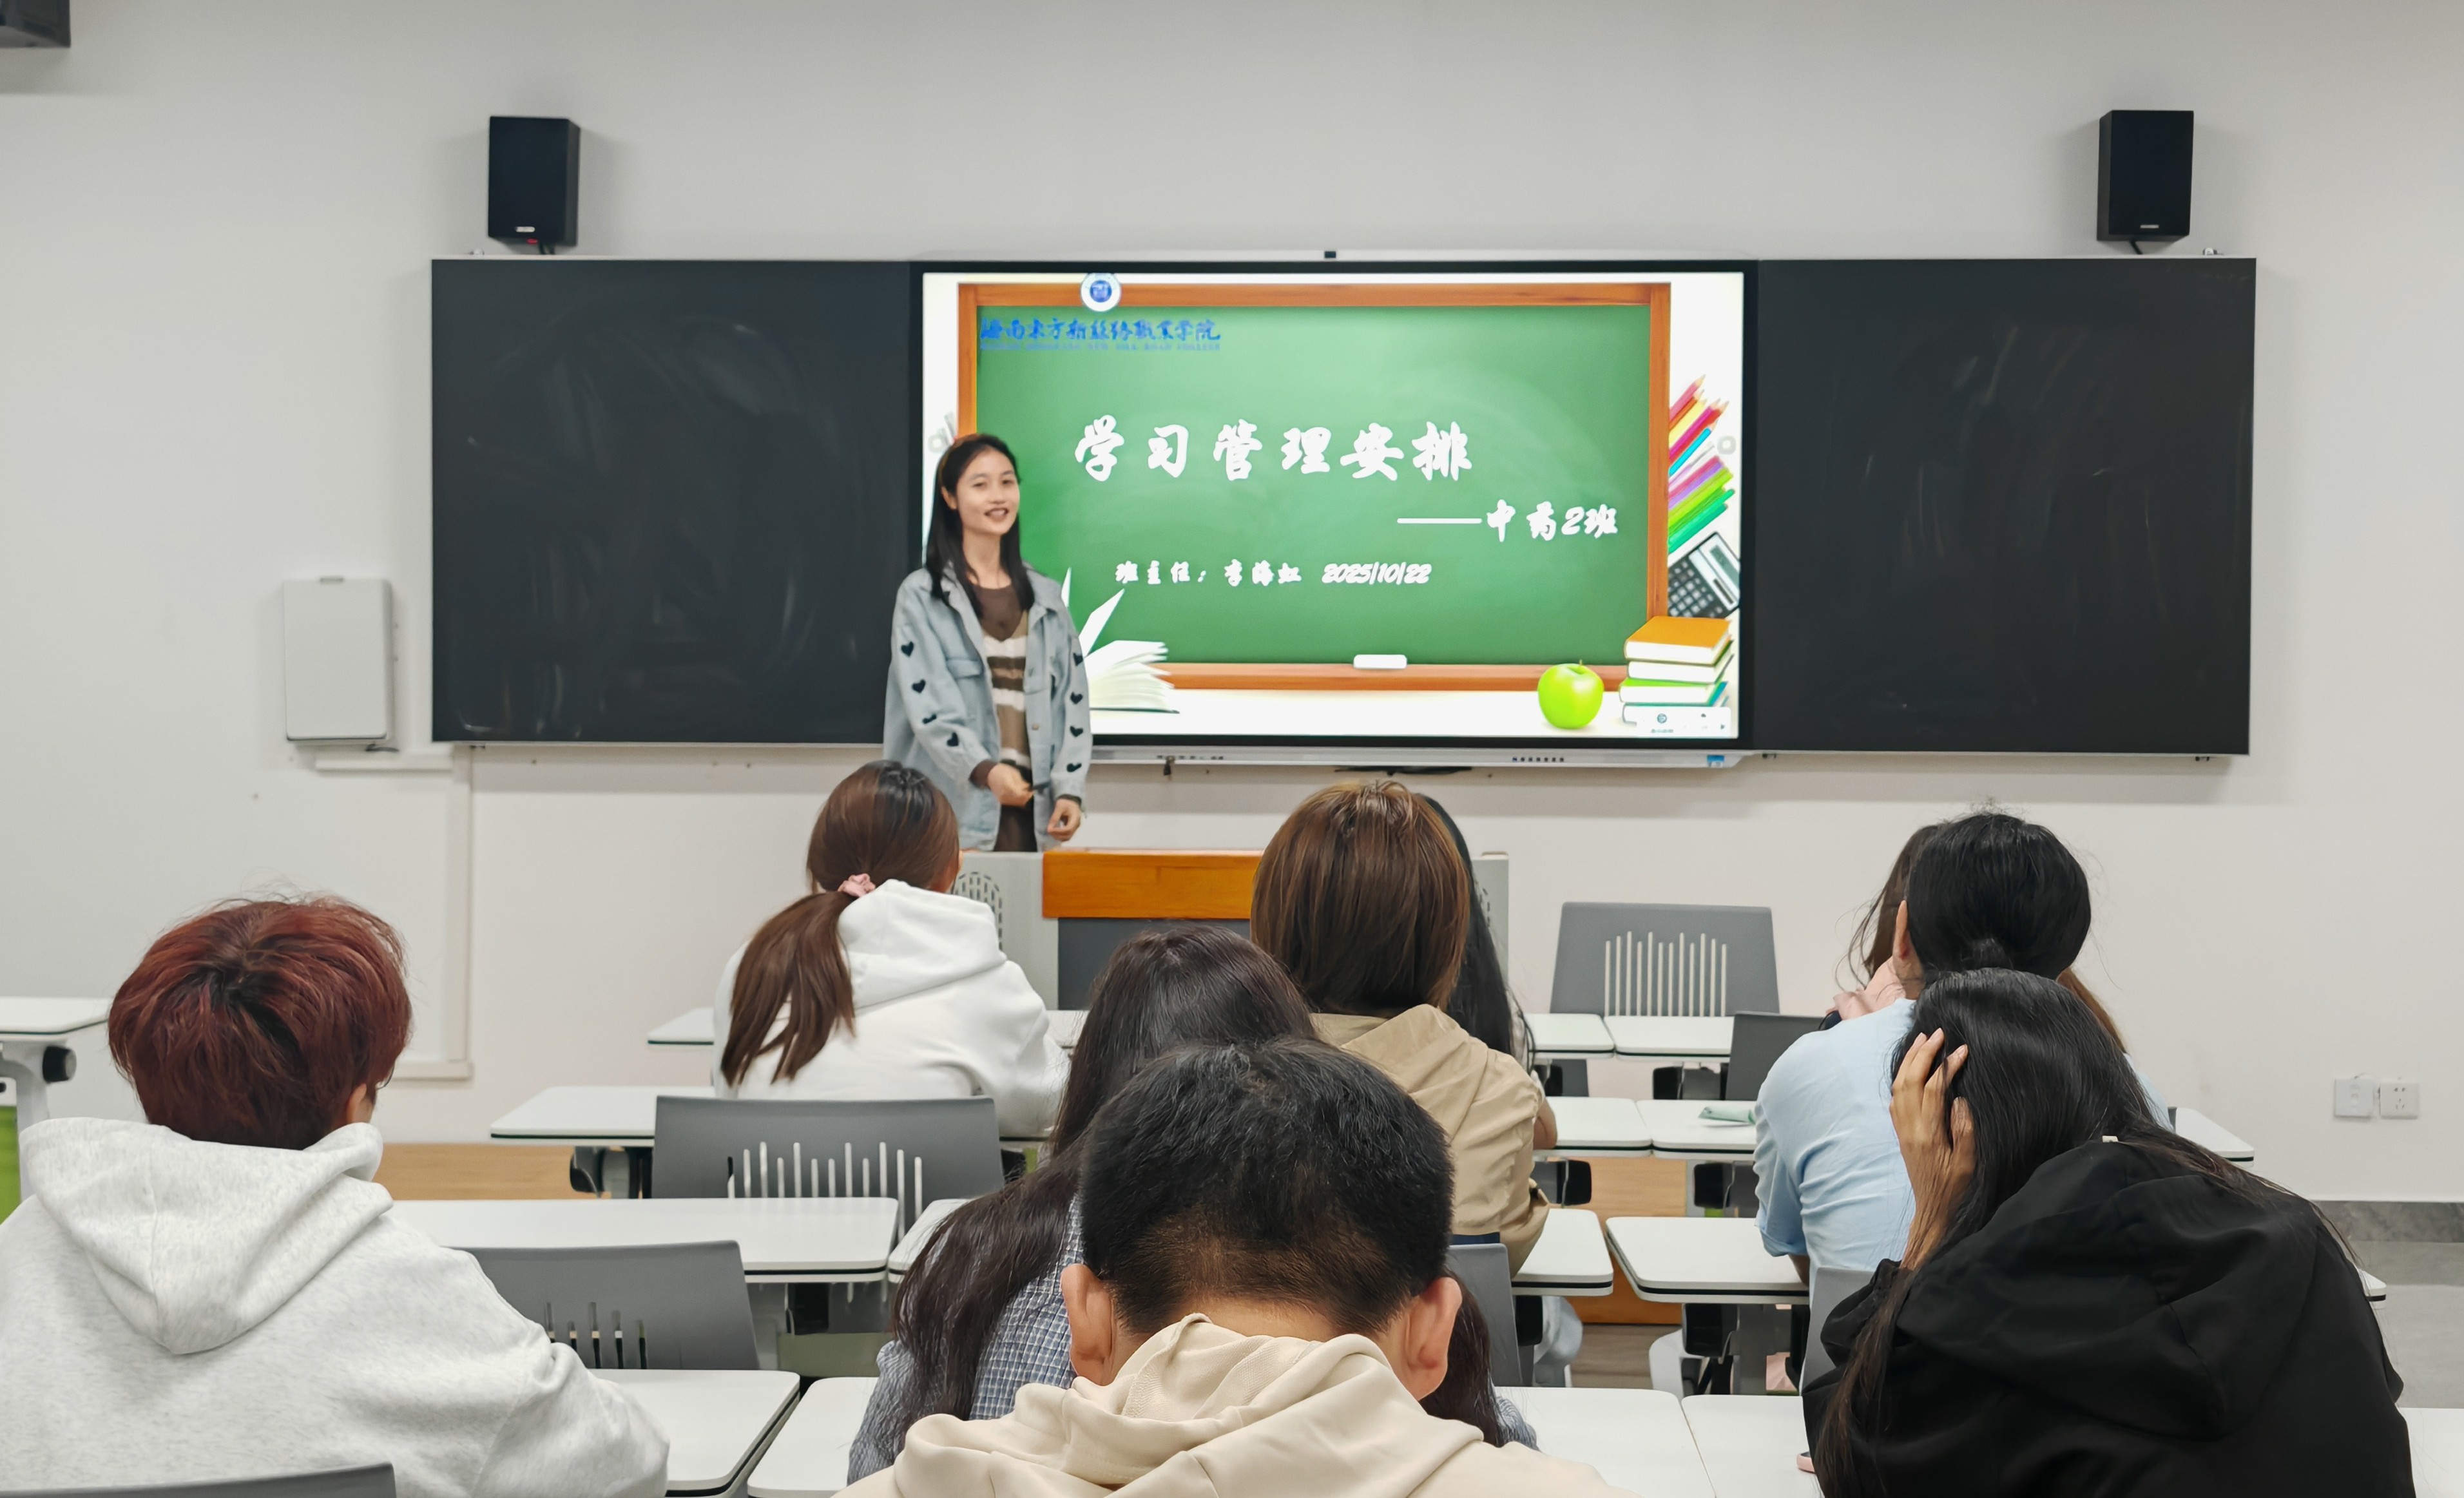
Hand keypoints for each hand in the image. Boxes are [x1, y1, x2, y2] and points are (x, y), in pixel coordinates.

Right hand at [986, 763, 1034, 807]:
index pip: (1021, 795)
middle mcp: (1005, 795)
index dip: (1029, 795)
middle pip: (1020, 801)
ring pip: (1017, 803)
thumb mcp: (1014, 773)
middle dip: (1027, 798)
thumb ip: (1021, 782)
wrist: (989, 774)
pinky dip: (1018, 800)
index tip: (1033, 791)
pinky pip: (1012, 803)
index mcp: (1008, 787)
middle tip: (1031, 793)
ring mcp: (1002, 799)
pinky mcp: (1002, 801)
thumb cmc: (1002, 770)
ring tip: (1027, 793)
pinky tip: (1021, 795)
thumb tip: (1028, 787)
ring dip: (1023, 800)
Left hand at [1045, 796, 1082, 841]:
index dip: (1059, 831)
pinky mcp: (1073, 830)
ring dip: (1059, 837)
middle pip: (1068, 835)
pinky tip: (1054, 833)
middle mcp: (1077, 825)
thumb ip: (1054, 817)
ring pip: (1068, 837)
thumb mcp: (1059, 807)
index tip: (1050, 829)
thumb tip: (1049, 829)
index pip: (1068, 829)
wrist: (1071, 802)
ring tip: (1051, 832)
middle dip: (1057, 835)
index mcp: (1075, 818)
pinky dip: (1060, 836)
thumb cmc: (1066, 803)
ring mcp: (1076, 828)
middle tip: (1049, 831)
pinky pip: (1067, 836)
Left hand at [1891, 1027, 1974, 1266]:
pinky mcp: (1901, 1133)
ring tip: (1922, 1040)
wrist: (1932, 1211)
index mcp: (1928, 1133)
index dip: (1946, 1066)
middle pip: (1910, 1081)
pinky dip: (1901, 1077)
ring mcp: (1902, 1129)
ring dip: (1909, 1061)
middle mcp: (1910, 1127)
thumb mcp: (1968, 1163)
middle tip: (1937, 1033)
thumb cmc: (1955, 1189)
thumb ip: (1964, 1130)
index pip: (1934, 1089)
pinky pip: (1895, 1098)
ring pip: (1898, 1086)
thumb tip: (1958, 1099)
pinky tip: (1910, 1068)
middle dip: (1922, 1054)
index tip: (1962, 1049)